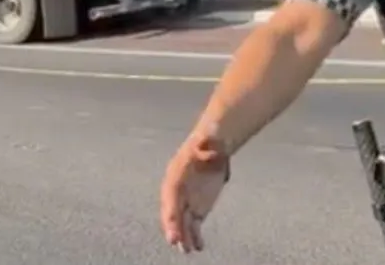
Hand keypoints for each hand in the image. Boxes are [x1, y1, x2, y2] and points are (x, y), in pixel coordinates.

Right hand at [160, 126, 229, 252]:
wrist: (215, 146)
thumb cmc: (210, 141)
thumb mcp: (210, 137)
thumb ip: (209, 139)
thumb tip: (212, 132)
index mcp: (176, 175)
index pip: (170, 197)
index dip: (169, 212)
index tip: (170, 224)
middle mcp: (178, 190)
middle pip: (173, 212)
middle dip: (173, 227)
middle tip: (175, 243)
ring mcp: (187, 200)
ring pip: (182, 222)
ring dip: (183, 236)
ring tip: (187, 251)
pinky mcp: (198, 207)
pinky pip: (194, 224)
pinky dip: (195, 236)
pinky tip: (199, 247)